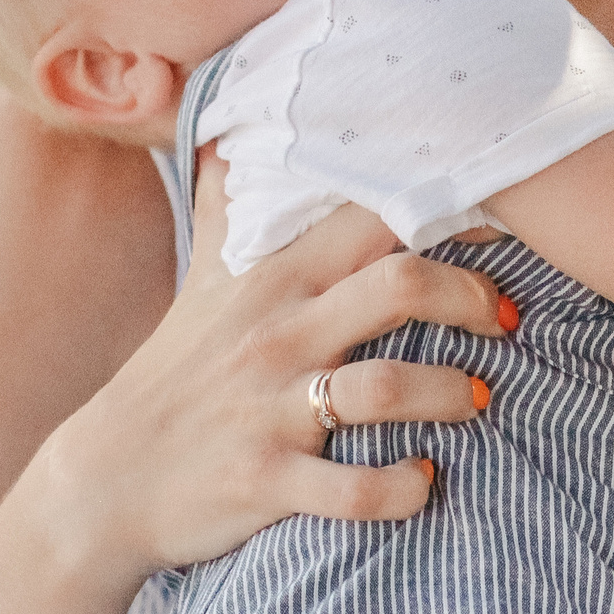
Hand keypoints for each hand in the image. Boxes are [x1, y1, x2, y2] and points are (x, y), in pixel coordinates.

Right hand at [38, 155, 513, 577]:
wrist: (105, 478)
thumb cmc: (177, 370)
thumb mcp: (202, 276)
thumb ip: (232, 202)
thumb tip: (232, 125)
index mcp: (277, 278)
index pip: (375, 216)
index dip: (451, 210)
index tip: (502, 224)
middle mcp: (280, 333)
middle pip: (400, 286)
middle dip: (473, 298)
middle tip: (509, 319)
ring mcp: (272, 409)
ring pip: (387, 387)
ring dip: (450, 393)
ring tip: (476, 399)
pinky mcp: (265, 480)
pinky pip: (353, 489)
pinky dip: (403, 488)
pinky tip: (424, 481)